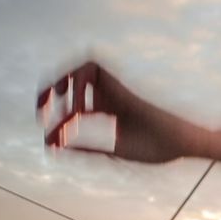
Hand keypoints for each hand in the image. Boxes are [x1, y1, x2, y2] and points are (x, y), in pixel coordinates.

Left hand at [37, 61, 207, 162]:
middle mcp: (110, 94)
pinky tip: (80, 110)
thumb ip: (86, 148)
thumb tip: (56, 146)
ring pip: (80, 68)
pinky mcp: (119, 84)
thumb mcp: (113, 150)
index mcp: (110, 109)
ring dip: (64, 81)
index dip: (58, 119)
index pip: (76, 106)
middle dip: (50, 88)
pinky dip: (79, 87)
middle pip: (72, 79)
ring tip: (59, 105)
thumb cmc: (155, 148)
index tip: (49, 139)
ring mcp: (115, 87)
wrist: (180, 141)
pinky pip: (90, 71)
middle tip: (40, 109)